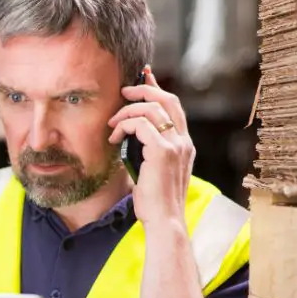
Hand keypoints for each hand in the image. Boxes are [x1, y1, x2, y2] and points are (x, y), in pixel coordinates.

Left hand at [108, 66, 194, 227]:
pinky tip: (114, 136)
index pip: (174, 106)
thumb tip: (131, 135)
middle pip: (167, 100)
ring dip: (127, 111)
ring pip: (151, 109)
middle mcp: (184, 141)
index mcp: (184, 144)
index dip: (158, 88)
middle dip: (144, 88)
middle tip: (124, 90)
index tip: (143, 77)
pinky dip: (124, 125)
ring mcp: (176, 145)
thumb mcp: (153, 170)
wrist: (164, 220)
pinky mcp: (163, 152)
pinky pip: (141, 125)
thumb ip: (149, 150)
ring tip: (112, 123)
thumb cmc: (154, 200)